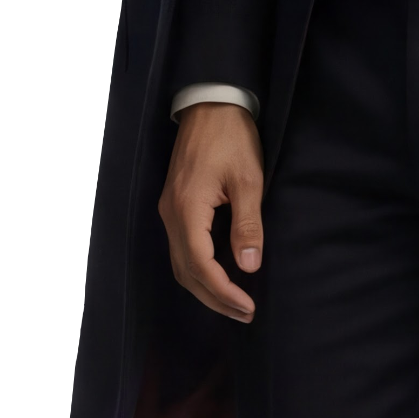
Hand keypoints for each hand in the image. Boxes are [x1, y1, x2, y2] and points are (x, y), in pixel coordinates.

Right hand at [159, 102, 264, 323]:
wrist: (211, 104)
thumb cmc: (232, 137)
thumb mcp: (248, 180)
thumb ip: (247, 225)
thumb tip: (249, 267)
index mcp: (187, 209)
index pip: (200, 266)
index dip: (223, 292)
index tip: (248, 306)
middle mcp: (171, 214)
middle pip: (186, 272)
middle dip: (214, 298)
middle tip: (245, 313)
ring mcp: (169, 210)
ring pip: (181, 263)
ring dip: (205, 287)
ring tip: (234, 301)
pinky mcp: (175, 204)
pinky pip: (182, 248)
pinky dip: (199, 269)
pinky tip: (219, 274)